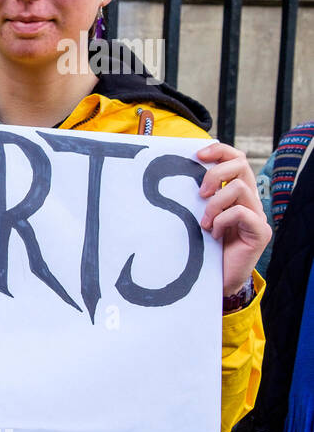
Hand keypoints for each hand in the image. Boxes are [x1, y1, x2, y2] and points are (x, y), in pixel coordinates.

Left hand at [197, 142, 271, 295]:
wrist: (215, 280)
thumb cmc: (202, 247)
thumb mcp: (195, 215)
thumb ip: (195, 197)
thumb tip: (171, 173)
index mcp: (235, 192)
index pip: (236, 158)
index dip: (219, 151)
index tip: (197, 155)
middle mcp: (250, 200)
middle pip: (241, 164)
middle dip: (215, 173)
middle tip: (201, 193)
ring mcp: (257, 215)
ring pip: (238, 188)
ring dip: (215, 204)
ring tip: (205, 223)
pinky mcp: (260, 232)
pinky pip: (241, 213)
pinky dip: (222, 221)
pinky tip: (214, 235)